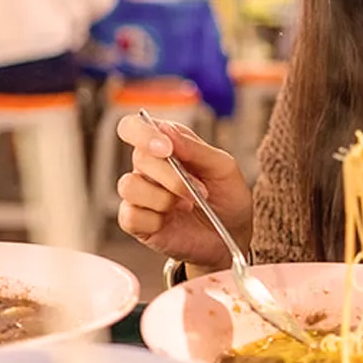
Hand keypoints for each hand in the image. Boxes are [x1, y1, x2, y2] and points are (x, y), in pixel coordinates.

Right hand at [115, 114, 252, 269]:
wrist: (232, 236)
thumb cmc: (227, 198)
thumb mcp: (223, 168)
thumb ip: (196, 148)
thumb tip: (166, 130)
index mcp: (166, 146)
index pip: (134, 126)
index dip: (143, 133)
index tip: (167, 149)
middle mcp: (148, 168)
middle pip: (139, 157)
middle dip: (173, 177)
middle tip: (199, 191)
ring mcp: (140, 196)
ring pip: (130, 186)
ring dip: (163, 199)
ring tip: (185, 206)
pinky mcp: (136, 222)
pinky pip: (130, 215)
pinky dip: (154, 220)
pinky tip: (168, 222)